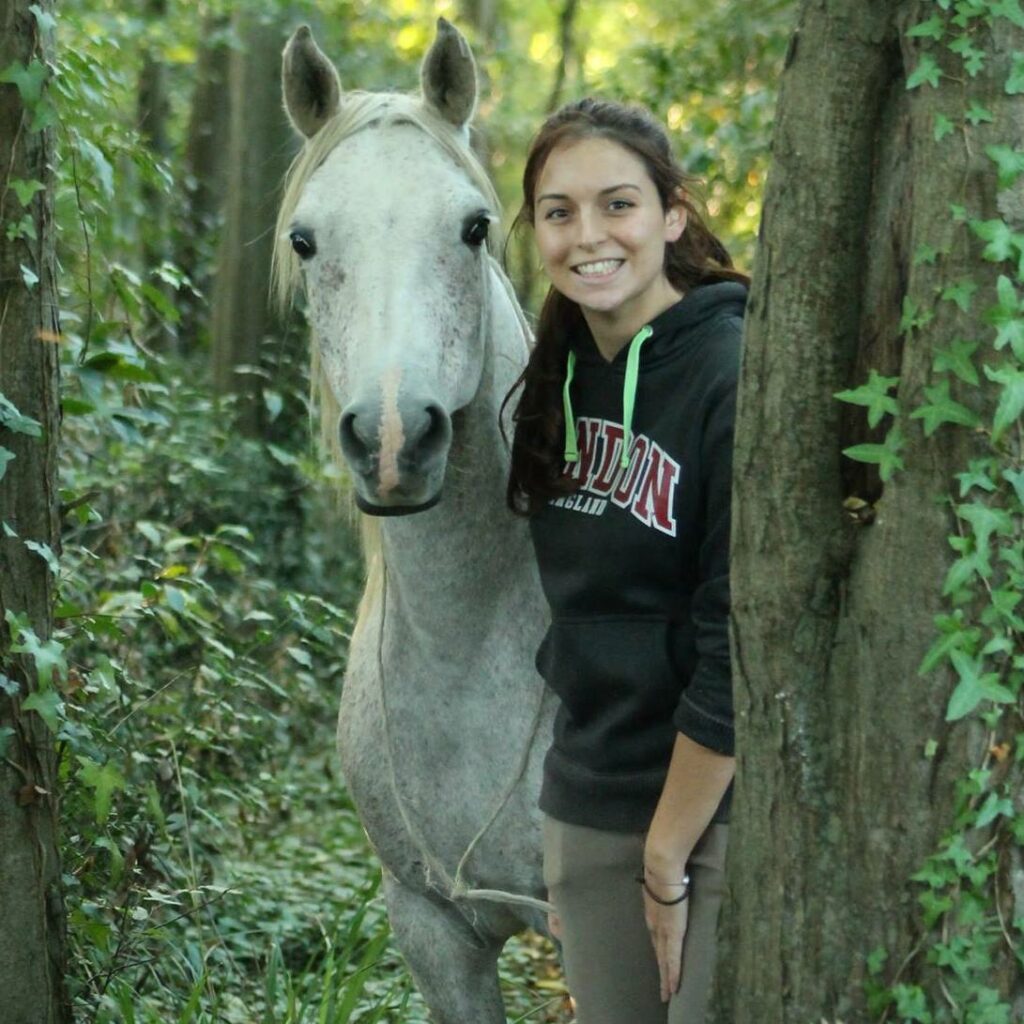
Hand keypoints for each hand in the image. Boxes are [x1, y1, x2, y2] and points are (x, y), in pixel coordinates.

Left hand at [640, 868, 689, 1002]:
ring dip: (666, 979)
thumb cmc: (664, 869)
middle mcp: (655, 925)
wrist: (662, 868)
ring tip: (667, 995)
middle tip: (663, 991)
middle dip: (660, 972)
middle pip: (658, 954)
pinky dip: (673, 973)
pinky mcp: (673, 934)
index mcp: (653, 913)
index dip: (658, 952)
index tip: (659, 963)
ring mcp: (663, 931)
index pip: (656, 938)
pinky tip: (674, 986)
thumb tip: (670, 882)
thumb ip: (665, 886)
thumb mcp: (662, 882)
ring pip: (664, 961)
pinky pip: (673, 958)